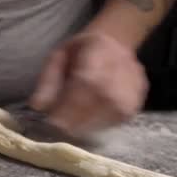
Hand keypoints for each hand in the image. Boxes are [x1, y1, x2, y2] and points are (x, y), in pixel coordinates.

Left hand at [30, 30, 148, 135]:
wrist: (113, 45)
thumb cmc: (80, 53)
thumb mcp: (58, 58)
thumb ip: (48, 80)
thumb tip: (38, 106)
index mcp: (99, 49)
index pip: (88, 80)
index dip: (71, 104)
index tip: (53, 121)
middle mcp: (123, 65)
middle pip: (104, 97)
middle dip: (79, 118)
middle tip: (59, 131)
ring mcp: (135, 83)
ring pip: (116, 111)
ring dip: (91, 125)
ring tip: (72, 131)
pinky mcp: (139, 98)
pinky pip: (123, 118)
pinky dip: (104, 126)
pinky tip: (89, 127)